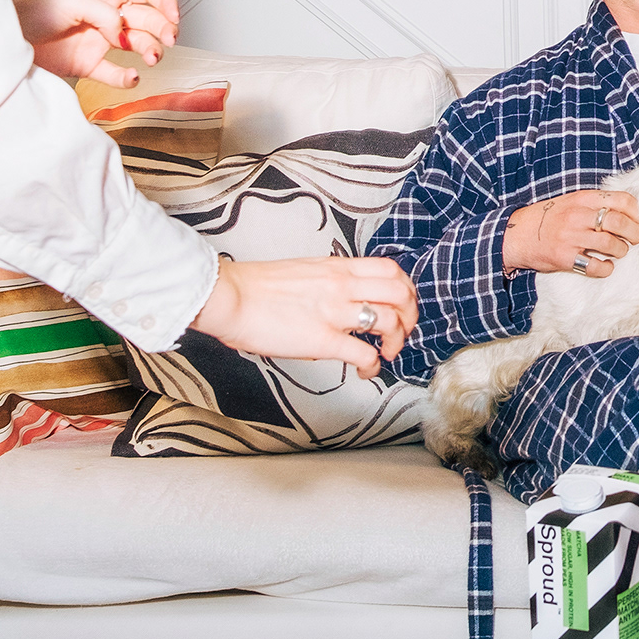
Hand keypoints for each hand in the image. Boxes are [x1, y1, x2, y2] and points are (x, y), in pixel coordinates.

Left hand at [13, 0, 179, 86]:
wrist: (8, 41)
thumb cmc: (33, 13)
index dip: (164, 1)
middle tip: (167, 40)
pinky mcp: (90, 66)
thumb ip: (104, 13)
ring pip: (138, 45)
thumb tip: (123, 32)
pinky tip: (131, 76)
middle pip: (148, 19)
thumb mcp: (72, 1)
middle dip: (162, 28)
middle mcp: (107, 17)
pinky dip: (127, 77)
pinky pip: (116, 73)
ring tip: (150, 59)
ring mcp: (101, 42)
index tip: (174, 16)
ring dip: (150, 50)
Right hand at [193, 256, 417, 377]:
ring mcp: (334, 312)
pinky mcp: (322, 340)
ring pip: (389, 321)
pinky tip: (367, 371)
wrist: (228, 296)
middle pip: (400, 294)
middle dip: (410, 316)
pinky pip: (364, 353)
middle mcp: (342, 285)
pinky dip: (374, 365)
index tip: (403, 305)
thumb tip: (345, 300)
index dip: (406, 290)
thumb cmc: (257, 287)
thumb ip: (331, 281)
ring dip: (397, 341)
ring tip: (387, 353)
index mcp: (338, 267)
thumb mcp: (305, 271)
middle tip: (402, 332)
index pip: (391, 270)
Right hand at [502, 189, 638, 277]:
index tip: (638, 221)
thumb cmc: (548, 217)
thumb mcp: (570, 201)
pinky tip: (606, 266)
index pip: (622, 200)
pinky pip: (595, 266)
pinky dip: (606, 268)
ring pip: (611, 244)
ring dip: (621, 250)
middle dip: (635, 233)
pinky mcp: (565, 257)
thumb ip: (594, 203)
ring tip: (619, 251)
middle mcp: (578, 216)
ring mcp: (571, 237)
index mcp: (583, 198)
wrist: (516, 234)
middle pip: (620, 222)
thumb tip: (626, 211)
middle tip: (636, 238)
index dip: (636, 213)